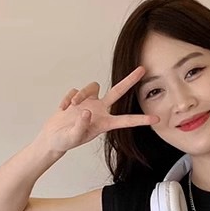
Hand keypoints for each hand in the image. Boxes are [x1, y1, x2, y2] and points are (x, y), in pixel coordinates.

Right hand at [36, 66, 157, 154]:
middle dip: (130, 80)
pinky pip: (75, 91)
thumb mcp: (73, 137)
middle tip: (142, 69)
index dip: (140, 120)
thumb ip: (80, 126)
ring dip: (81, 93)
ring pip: (93, 86)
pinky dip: (68, 98)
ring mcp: (90, 102)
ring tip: (71, 105)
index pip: (125, 120)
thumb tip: (86, 111)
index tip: (156, 119)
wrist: (53, 137)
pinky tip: (63, 108)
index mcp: (104, 123)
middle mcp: (100, 110)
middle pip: (118, 91)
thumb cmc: (65, 140)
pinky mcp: (78, 97)